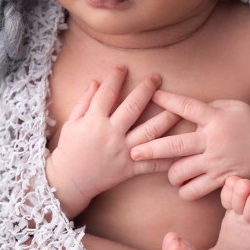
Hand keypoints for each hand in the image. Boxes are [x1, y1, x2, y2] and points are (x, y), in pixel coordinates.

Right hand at [46, 65, 178, 216]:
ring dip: (165, 118)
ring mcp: (122, 151)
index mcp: (93, 121)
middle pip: (133, 107)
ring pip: (149, 132)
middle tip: (157, 77)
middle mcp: (110, 134)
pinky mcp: (129, 168)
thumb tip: (96, 81)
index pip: (107, 93)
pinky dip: (167, 158)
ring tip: (177, 107)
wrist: (69, 181)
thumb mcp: (72, 123)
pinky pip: (152, 163)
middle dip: (146, 89)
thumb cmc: (69, 149)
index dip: (115, 78)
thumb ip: (84, 102)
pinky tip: (180, 148)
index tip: (123, 67)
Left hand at [130, 90, 249, 199]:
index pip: (188, 107)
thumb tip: (183, 107)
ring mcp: (216, 163)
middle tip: (133, 152)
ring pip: (182, 172)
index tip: (152, 96)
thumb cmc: (247, 124)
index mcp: (215, 118)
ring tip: (168, 172)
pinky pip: (195, 190)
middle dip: (152, 149)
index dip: (169, 101)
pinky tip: (183, 186)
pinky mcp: (219, 180)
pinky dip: (185, 190)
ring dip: (170, 174)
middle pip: (176, 146)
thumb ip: (207, 107)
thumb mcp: (231, 107)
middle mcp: (213, 141)